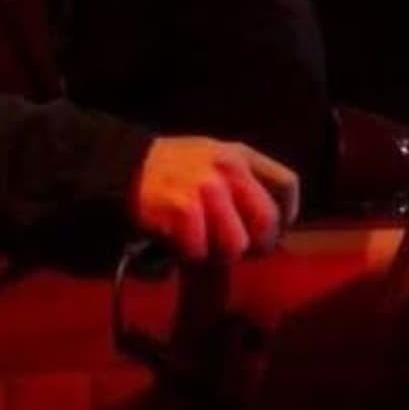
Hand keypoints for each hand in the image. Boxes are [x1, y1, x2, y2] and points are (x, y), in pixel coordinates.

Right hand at [131, 137, 299, 260]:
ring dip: (218, 254)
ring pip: (236, 244)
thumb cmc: (172, 170)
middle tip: (237, 250)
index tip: (272, 232)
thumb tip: (270, 226)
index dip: (286, 216)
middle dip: (256, 245)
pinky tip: (178, 243)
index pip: (287, 184)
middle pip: (267, 221)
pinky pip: (201, 251)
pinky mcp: (183, 208)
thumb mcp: (213, 160)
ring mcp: (207, 188)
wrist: (121, 166)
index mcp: (240, 154)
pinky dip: (189, 255)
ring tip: (201, 246)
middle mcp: (229, 168)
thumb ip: (242, 184)